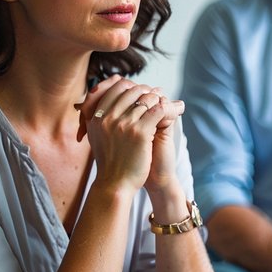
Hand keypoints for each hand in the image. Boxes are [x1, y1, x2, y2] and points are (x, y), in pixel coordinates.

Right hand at [75, 75, 183, 192]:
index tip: (142, 92)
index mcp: (97, 117)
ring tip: (168, 105)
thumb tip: (111, 99)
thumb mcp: (98, 136)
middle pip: (132, 90)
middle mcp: (108, 117)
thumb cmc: (111, 161)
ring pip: (147, 98)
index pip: (116, 88)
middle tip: (159, 96)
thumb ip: (102, 117)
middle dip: (147, 91)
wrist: (116, 184)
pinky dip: (169, 109)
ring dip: (160, 100)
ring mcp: (123, 124)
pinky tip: (175, 112)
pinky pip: (158, 110)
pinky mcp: (139, 133)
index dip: (132, 86)